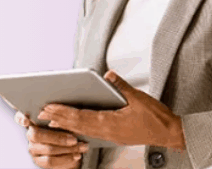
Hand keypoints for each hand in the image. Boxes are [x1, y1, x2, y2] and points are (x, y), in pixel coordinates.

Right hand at [15, 110, 88, 168]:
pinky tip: (76, 155)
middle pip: (37, 135)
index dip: (21, 118)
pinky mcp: (39, 160)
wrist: (70, 151)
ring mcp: (33, 149)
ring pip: (47, 149)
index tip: (27, 120)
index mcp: (32, 122)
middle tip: (74, 139)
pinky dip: (66, 158)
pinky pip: (51, 161)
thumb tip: (65, 115)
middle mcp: (30, 135)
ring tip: (81, 147)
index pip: (20, 118)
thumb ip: (59, 119)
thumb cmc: (66, 131)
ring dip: (67, 149)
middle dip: (58, 138)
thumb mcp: (63, 122)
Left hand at [37, 70, 186, 149]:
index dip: (64, 112)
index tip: (50, 107)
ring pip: (83, 130)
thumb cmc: (156, 118)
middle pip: (78, 125)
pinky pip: (91, 133)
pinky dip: (78, 128)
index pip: (82, 116)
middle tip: (42, 112)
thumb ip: (121, 86)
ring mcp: (110, 136)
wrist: (169, 133)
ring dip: (66, 124)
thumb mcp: (139, 98)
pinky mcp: (114, 136)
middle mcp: (108, 132)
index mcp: (112, 123)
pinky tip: (73, 126)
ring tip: (51, 119)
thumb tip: (108, 75)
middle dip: (59, 118)